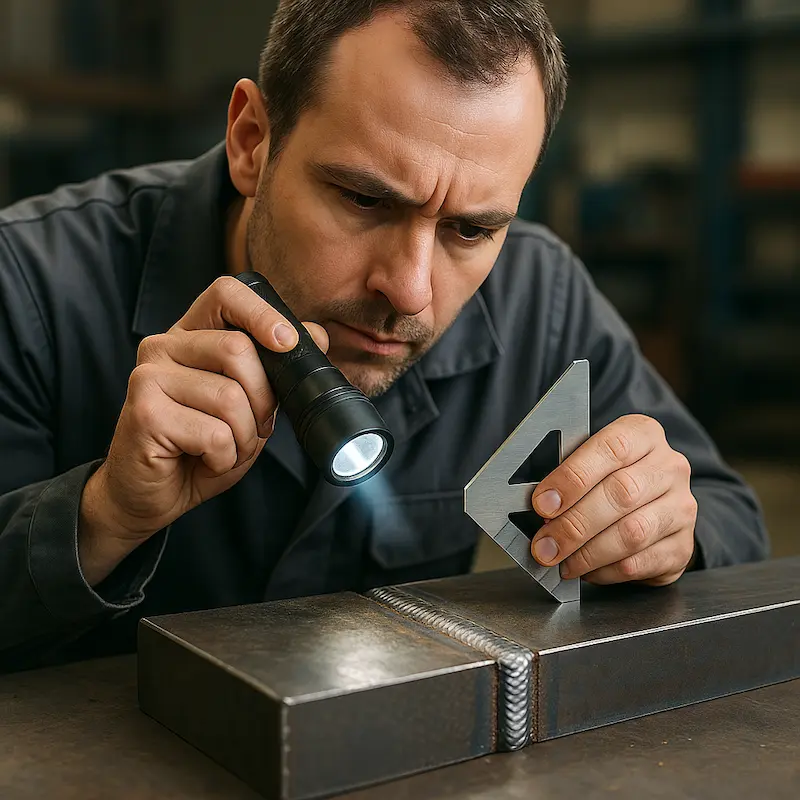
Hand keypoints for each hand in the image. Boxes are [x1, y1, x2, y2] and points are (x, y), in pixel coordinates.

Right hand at [79, 276, 328, 584]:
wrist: (154, 495)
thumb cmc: (202, 447)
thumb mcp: (251, 405)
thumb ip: (275, 369)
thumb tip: (316, 335)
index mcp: (191, 336)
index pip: (226, 294)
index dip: (262, 314)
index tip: (287, 343)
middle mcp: (163, 346)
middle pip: (237, 349)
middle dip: (262, 400)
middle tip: (252, 427)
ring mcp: (148, 376)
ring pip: (230, 397)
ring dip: (243, 437)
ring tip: (224, 449)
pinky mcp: (144, 411)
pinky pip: (214, 433)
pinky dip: (224, 457)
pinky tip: (205, 460)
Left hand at [530, 415, 697, 586]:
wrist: (654, 504)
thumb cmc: (609, 478)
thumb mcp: (590, 461)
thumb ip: (568, 476)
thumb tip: (540, 506)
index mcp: (643, 434)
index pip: (610, 449)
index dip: (573, 477)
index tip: (542, 503)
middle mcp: (670, 467)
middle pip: (621, 493)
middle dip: (574, 524)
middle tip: (544, 544)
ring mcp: (681, 507)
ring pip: (632, 533)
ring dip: (587, 553)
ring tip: (561, 561)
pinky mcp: (682, 546)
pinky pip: (640, 563)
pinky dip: (605, 571)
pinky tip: (585, 570)